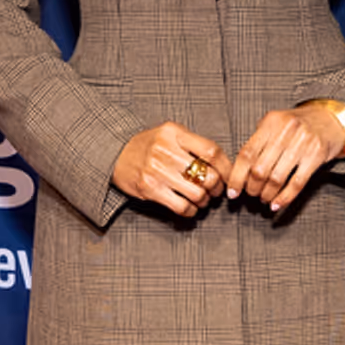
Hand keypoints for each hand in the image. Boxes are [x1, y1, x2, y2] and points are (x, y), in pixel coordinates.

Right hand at [112, 123, 232, 215]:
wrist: (115, 155)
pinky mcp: (149, 189)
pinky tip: (190, 206)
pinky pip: (182, 207)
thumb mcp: (169, 134)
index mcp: (174, 133)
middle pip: (207, 175)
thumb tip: (223, 165)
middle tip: (215, 189)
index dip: (226, 167)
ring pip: (197, 194)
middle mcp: (166, 150)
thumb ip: (192, 144)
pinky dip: (191, 210)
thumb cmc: (148, 145)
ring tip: (202, 198)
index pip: (211, 151)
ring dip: (205, 200)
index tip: (228, 175)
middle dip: (217, 187)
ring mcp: (157, 171)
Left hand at [227, 103, 344, 213]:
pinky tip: (276, 204)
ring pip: (276, 178)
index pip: (247, 153)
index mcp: (271, 122)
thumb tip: (238, 171)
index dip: (237, 176)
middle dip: (252, 188)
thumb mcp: (276, 124)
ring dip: (267, 194)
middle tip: (252, 194)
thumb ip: (259, 141)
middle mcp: (286, 130)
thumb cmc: (298, 125)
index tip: (232, 192)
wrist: (330, 119)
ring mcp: (303, 142)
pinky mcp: (317, 155)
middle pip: (260, 169)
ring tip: (264, 198)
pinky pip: (297, 183)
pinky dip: (284, 198)